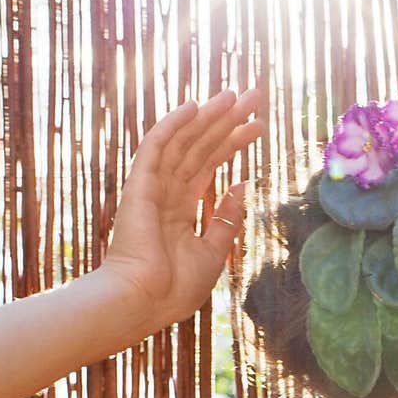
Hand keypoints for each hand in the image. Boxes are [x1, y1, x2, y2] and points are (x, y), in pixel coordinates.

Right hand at [100, 86, 265, 335]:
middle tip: (254, 97)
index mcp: (182, 209)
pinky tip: (194, 107)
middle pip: (201, 147)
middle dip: (227, 122)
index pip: (210, 165)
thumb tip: (243, 186)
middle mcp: (167, 193)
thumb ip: (227, 219)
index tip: (258, 126)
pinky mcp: (139, 186)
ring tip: (234, 95)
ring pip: (184, 142)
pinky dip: (173, 125)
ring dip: (208, 117)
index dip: (233, 143)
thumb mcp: (213, 252)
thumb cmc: (175, 288)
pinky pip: (156, 148)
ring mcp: (152, 188)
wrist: (145, 301)